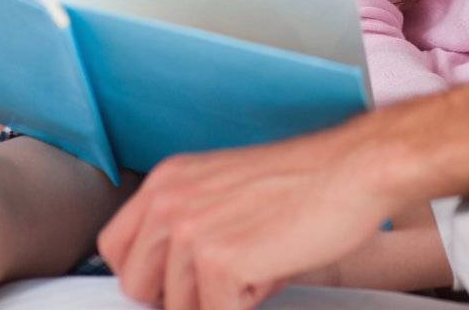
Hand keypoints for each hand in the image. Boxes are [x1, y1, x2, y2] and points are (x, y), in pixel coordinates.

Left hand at [99, 127, 388, 309]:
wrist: (352, 171)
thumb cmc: (303, 183)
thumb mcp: (226, 194)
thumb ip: (188, 228)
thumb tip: (170, 283)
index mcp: (169, 179)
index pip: (116, 248)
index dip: (148, 275)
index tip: (176, 285)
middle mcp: (170, 200)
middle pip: (135, 286)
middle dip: (177, 296)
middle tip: (223, 280)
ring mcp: (191, 230)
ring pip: (177, 307)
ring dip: (218, 299)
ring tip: (257, 263)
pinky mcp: (220, 261)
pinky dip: (248, 304)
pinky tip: (271, 268)